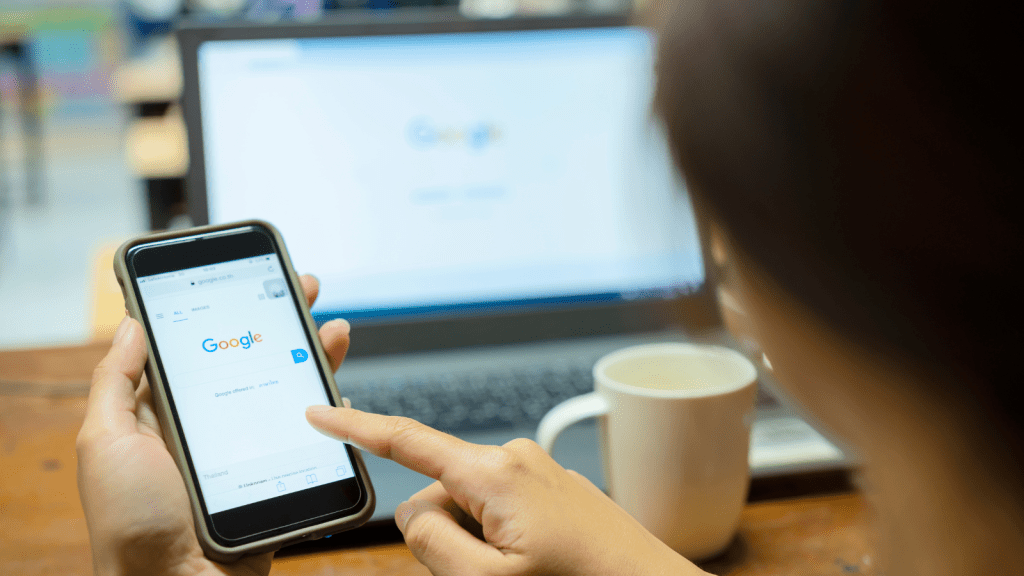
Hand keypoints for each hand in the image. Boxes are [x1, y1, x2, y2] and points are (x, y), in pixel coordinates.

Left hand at [77, 275, 350, 575]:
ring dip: (316, 356)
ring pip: (290, 392)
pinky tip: (340, 391)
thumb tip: (131, 323)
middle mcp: (213, 427)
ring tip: (336, 331)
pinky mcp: (280, 476)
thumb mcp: (104, 442)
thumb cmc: (131, 523)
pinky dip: (332, 412)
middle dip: (284, 320)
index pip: (205, 346)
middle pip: (257, 360)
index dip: (231, 309)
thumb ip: (115, 382)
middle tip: (308, 289)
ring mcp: (250, 451)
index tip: (253, 278)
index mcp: (169, 413)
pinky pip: (313, 437)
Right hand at [305, 409, 708, 575]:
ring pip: (470, 509)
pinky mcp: (552, 488)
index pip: (407, 441)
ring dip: (479, 546)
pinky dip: (503, 541)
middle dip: (448, 538)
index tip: (317, 414)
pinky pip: (502, 511)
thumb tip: (416, 512)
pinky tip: (539, 566)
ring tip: (526, 573)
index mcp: (493, 473)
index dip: (355, 428)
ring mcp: (536, 472)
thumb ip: (432, 542)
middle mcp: (514, 458)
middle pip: (437, 495)